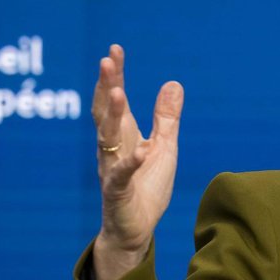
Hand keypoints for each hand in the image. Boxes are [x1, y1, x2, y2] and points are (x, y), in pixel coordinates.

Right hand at [90, 45, 183, 279]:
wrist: (135, 229)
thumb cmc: (147, 186)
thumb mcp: (164, 147)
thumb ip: (166, 118)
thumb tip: (174, 83)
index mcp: (123, 135)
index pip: (116, 99)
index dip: (115, 75)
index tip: (115, 49)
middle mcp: (112, 148)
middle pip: (105, 112)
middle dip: (106, 85)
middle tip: (106, 60)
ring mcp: (112, 169)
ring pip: (106, 139)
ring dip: (111, 115)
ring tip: (117, 93)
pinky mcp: (118, 192)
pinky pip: (122, 175)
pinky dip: (131, 162)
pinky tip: (142, 150)